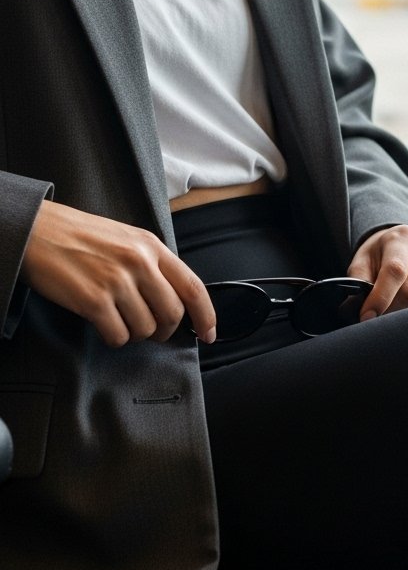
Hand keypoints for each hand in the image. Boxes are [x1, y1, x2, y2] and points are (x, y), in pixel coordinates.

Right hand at [20, 201, 216, 347]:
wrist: (36, 231)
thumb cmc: (78, 235)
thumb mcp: (125, 237)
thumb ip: (152, 263)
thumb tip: (173, 298)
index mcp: (150, 246)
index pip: (193, 287)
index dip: (206, 316)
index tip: (208, 334)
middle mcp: (138, 262)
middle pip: (172, 314)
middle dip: (163, 330)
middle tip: (150, 331)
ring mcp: (117, 281)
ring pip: (145, 329)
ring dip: (135, 334)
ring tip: (119, 321)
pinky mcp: (94, 300)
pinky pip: (118, 336)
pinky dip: (113, 338)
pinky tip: (103, 324)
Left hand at [347, 225, 407, 319]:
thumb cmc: (382, 256)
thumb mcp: (364, 260)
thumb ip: (358, 281)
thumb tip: (354, 309)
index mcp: (403, 237)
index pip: (395, 271)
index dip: (380, 298)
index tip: (366, 317)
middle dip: (390, 312)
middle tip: (376, 321)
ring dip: (407, 318)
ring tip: (392, 317)